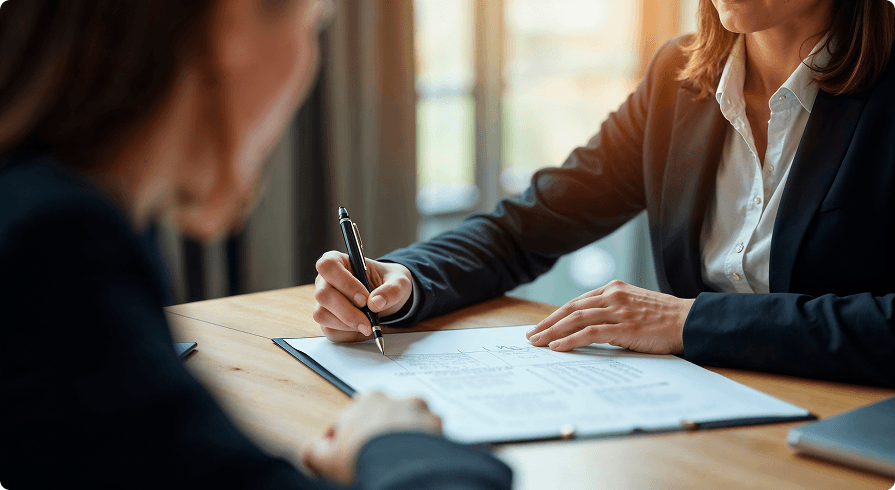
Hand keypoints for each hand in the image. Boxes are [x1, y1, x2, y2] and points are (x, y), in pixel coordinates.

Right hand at [302, 391, 442, 485]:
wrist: (398, 466)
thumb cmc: (363, 457)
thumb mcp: (326, 458)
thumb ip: (315, 451)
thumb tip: (313, 451)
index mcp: (368, 401)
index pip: (358, 413)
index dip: (355, 434)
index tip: (356, 450)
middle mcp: (396, 399)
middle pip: (387, 416)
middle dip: (383, 432)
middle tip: (379, 454)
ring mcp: (419, 410)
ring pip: (411, 422)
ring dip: (406, 435)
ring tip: (400, 457)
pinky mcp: (437, 424)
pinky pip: (431, 434)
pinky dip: (426, 444)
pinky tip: (417, 457)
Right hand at [314, 251, 412, 342]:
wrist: (387, 297)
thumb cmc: (388, 282)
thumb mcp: (399, 281)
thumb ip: (392, 289)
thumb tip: (375, 303)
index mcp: (338, 261)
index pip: (328, 266)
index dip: (345, 283)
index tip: (364, 298)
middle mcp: (325, 280)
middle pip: (323, 295)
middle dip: (347, 311)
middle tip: (369, 321)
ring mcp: (323, 301)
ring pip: (322, 315)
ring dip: (347, 324)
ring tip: (368, 325)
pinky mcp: (327, 320)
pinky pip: (329, 331)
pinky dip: (348, 334)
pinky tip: (362, 329)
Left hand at [526, 280, 694, 354]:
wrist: (689, 321)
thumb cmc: (664, 318)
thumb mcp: (634, 306)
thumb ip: (613, 311)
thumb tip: (588, 327)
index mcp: (613, 289)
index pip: (577, 302)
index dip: (556, 315)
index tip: (542, 326)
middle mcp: (612, 296)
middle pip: (570, 308)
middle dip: (547, 323)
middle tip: (531, 335)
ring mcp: (617, 310)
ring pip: (575, 319)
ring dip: (552, 331)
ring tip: (537, 342)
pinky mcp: (624, 327)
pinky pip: (590, 332)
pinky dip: (570, 340)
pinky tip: (557, 347)